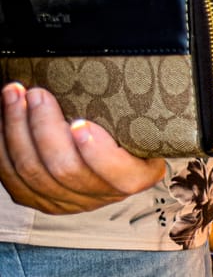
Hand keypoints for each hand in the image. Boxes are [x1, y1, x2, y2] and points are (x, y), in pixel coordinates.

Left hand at [0, 82, 165, 215]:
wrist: (95, 142)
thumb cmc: (115, 123)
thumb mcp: (131, 117)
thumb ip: (123, 109)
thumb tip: (107, 75)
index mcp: (135, 175)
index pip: (121, 176)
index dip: (98, 153)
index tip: (80, 123)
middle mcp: (103, 193)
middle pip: (66, 169)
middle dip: (45, 128)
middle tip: (37, 95)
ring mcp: (68, 201)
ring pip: (33, 171)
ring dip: (17, 128)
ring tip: (14, 95)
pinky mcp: (38, 198)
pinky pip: (11, 176)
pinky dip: (2, 143)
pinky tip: (3, 117)